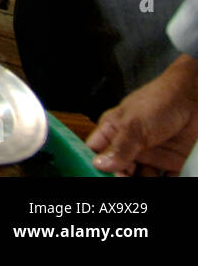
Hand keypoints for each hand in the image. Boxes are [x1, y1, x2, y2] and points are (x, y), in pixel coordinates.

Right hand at [87, 55, 197, 174]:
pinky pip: (164, 179)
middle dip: (119, 177)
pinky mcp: (170, 162)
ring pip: (140, 177)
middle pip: (118, 169)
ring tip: (147, 179)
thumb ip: (119, 147)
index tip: (99, 176)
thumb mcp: (134, 124)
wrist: (195, 98)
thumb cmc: (159, 100)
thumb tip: (100, 165)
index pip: (96, 152)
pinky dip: (164, 184)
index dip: (95, 165)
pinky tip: (163, 182)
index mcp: (113, 131)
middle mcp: (129, 145)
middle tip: (125, 180)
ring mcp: (150, 155)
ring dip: (142, 183)